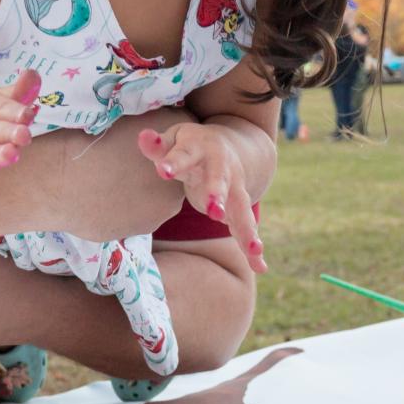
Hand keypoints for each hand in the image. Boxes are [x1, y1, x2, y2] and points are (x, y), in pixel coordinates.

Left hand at [137, 123, 266, 272]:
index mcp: (200, 148)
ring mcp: (234, 188)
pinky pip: (246, 228)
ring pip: (241, 208)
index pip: (184, 156)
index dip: (173, 163)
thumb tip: (143, 136)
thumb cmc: (191, 145)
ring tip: (254, 249)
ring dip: (246, 229)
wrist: (230, 145)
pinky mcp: (240, 207)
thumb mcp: (175, 140)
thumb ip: (158, 146)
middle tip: (214, 212)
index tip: (163, 171)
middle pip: (220, 182)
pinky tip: (260, 266)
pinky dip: (253, 247)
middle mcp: (222, 168)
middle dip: (218, 196)